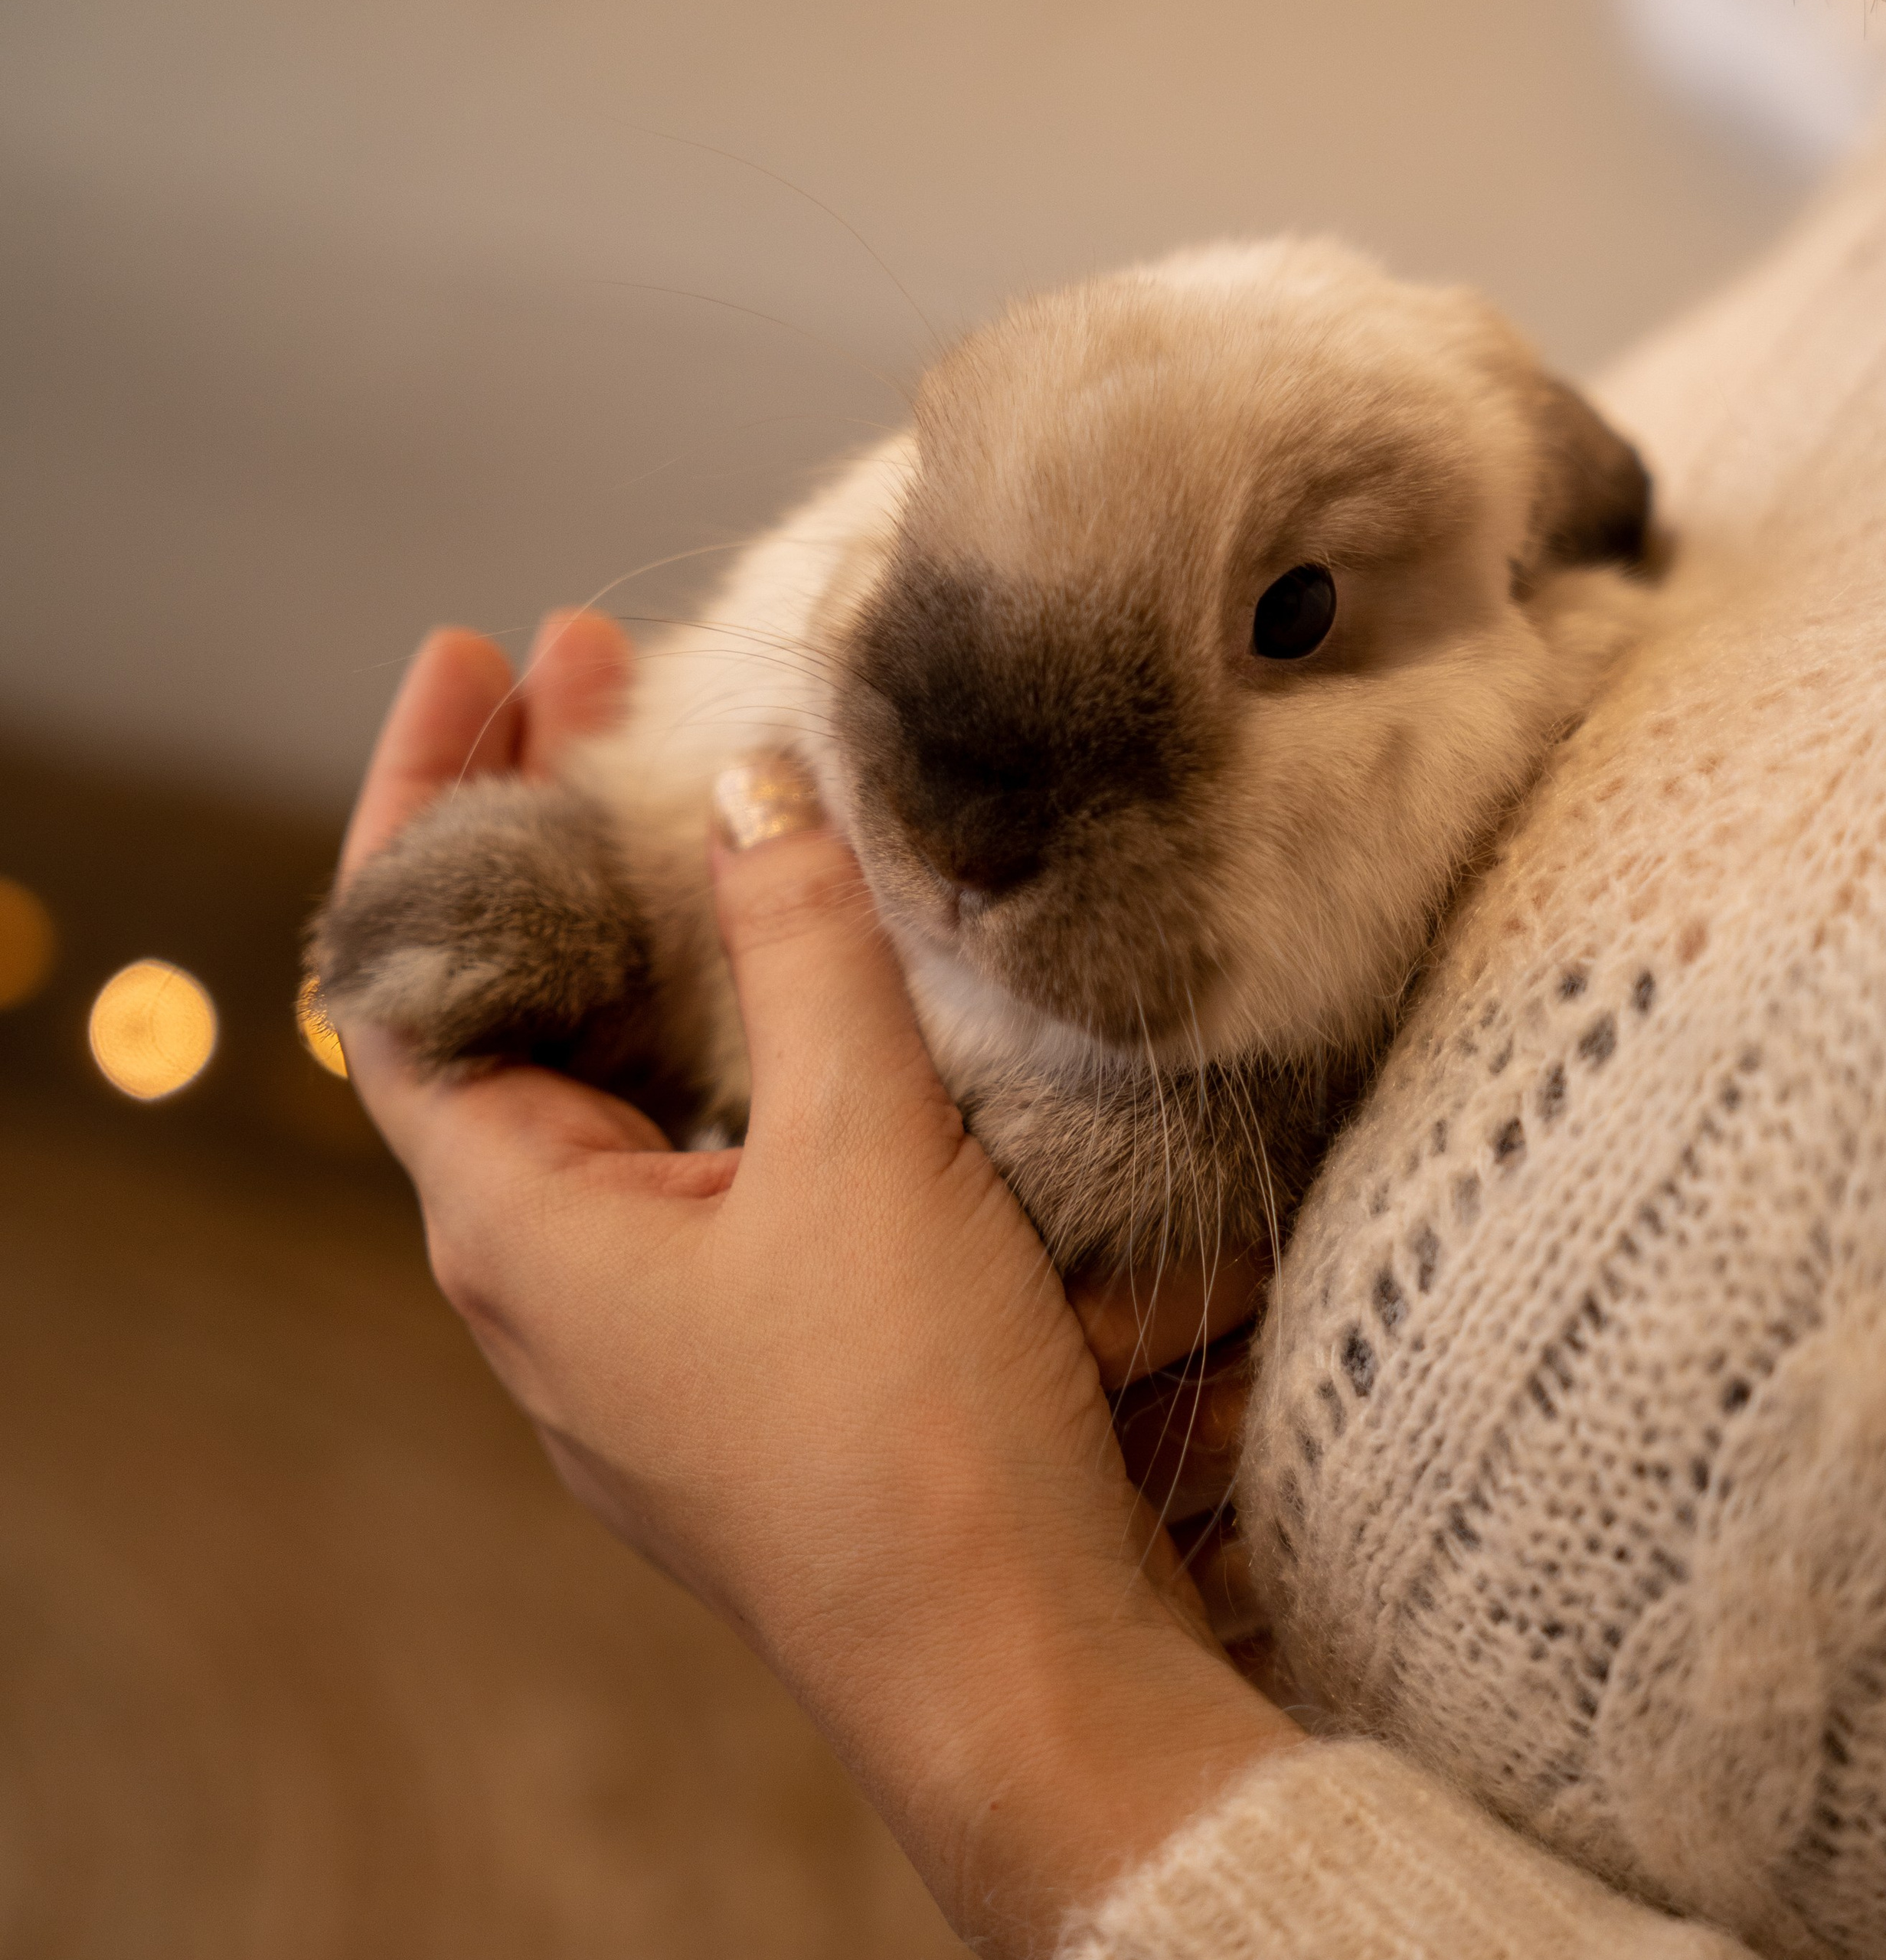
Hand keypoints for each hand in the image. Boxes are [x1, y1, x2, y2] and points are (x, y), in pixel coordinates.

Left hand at [333, 615, 1297, 1957]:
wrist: (1013, 1664)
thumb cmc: (913, 1427)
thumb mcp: (863, 1146)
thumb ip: (800, 947)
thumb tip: (756, 786)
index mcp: (516, 1223)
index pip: (405, 969)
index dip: (426, 800)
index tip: (481, 661)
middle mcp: (548, 1275)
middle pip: (506, 1010)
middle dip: (548, 839)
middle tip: (608, 682)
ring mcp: (639, 1318)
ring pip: (607, 1081)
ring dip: (644, 935)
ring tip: (700, 792)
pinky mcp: (732, 1346)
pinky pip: (689, 1152)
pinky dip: (715, 1037)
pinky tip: (789, 975)